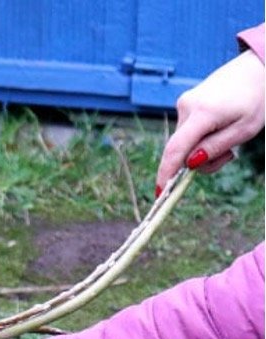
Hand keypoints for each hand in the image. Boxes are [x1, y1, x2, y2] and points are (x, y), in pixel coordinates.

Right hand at [156, 49, 264, 193]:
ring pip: (185, 141)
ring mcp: (184, 103)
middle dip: (200, 161)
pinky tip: (219, 126)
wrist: (257, 68)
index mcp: (202, 113)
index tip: (160, 192)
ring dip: (202, 148)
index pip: (176, 148)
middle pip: (181, 149)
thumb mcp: (245, 129)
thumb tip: (190, 163)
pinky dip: (201, 137)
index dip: (167, 172)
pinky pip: (187, 131)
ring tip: (228, 136)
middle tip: (229, 157)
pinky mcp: (186, 103)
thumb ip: (217, 147)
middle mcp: (186, 107)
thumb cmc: (256, 99)